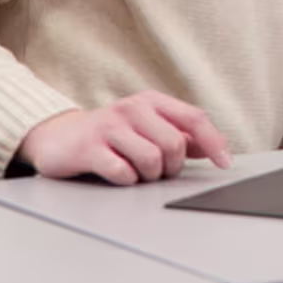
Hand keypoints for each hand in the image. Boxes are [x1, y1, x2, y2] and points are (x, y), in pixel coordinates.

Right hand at [17, 91, 232, 184]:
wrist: (57, 137)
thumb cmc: (109, 134)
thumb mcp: (147, 127)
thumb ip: (180, 135)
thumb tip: (213, 146)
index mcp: (151, 102)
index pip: (194, 118)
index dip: (214, 142)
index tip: (224, 163)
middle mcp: (132, 108)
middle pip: (174, 145)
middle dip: (171, 167)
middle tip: (157, 171)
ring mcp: (109, 127)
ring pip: (151, 160)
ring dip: (148, 176)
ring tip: (135, 171)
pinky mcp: (89, 147)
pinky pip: (123, 173)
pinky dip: (126, 180)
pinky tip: (117, 174)